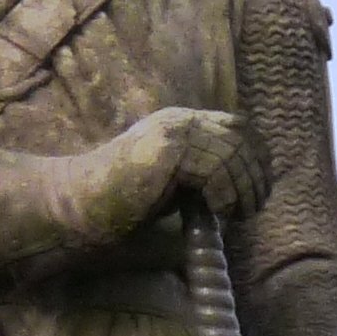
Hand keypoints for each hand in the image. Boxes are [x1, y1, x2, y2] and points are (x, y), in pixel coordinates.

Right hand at [63, 108, 270, 243]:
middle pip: (240, 136)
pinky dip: (226, 194)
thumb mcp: (172, 183)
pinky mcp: (168, 151)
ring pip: (232, 154)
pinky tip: (220, 213)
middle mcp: (179, 121)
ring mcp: (172, 133)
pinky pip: (216, 170)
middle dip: (256, 173)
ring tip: (241, 214)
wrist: (77, 205)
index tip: (259, 188)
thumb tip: (242, 188)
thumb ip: (201, 175)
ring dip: (244, 187)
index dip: (256, 155)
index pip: (237, 126)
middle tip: (254, 207)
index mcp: (180, 123)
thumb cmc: (119, 202)